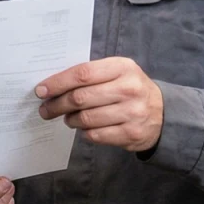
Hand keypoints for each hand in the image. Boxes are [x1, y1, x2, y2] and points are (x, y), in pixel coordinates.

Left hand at [36, 57, 163, 151]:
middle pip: (80, 98)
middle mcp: (129, 89)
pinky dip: (84, 132)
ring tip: (67, 118)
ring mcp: (132, 113)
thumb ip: (89, 74)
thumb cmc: (129, 88)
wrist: (163, 113)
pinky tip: (84, 127)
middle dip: (57, 105)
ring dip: (69, 120)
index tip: (41, 90)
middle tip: (45, 109)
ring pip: (85, 119)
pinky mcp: (131, 134)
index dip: (57, 83)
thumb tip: (51, 85)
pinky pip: (95, 135)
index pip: (82, 73)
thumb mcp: (116, 72)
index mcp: (122, 67)